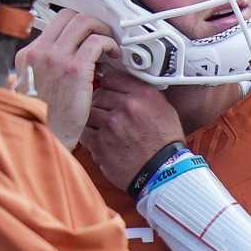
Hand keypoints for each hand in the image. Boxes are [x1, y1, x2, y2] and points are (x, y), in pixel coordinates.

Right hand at [15, 9, 118, 148]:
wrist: (44, 137)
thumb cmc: (44, 118)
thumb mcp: (34, 87)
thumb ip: (43, 68)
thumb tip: (61, 56)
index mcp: (28, 55)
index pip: (55, 23)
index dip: (77, 25)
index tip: (89, 35)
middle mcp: (39, 52)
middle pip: (70, 16)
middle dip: (91, 23)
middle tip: (103, 36)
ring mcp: (56, 58)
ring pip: (84, 23)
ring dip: (102, 31)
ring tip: (109, 46)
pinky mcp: (75, 69)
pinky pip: (97, 41)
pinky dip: (109, 44)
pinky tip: (113, 55)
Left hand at [81, 64, 185, 190]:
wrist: (163, 172)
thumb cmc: (165, 144)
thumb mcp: (165, 110)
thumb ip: (144, 94)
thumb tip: (127, 86)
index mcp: (143, 95)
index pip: (113, 78)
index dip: (109, 85)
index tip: (109, 91)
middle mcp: (126, 107)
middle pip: (99, 94)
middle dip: (101, 103)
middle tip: (108, 113)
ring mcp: (110, 125)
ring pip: (89, 112)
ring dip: (94, 118)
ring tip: (105, 128)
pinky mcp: (99, 143)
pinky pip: (84, 132)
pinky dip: (90, 135)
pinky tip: (101, 139)